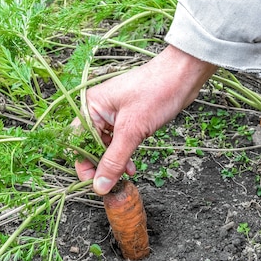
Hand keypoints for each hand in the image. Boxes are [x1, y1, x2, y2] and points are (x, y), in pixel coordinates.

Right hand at [75, 45, 216, 194]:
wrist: (183, 75)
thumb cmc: (156, 93)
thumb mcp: (132, 131)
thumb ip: (114, 160)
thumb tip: (99, 185)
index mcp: (91, 106)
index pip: (77, 142)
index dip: (84, 165)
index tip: (95, 183)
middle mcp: (98, 109)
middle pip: (90, 145)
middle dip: (101, 166)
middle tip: (111, 184)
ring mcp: (114, 114)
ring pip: (106, 145)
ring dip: (114, 162)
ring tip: (125, 176)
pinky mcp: (128, 118)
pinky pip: (119, 141)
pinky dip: (124, 155)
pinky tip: (131, 167)